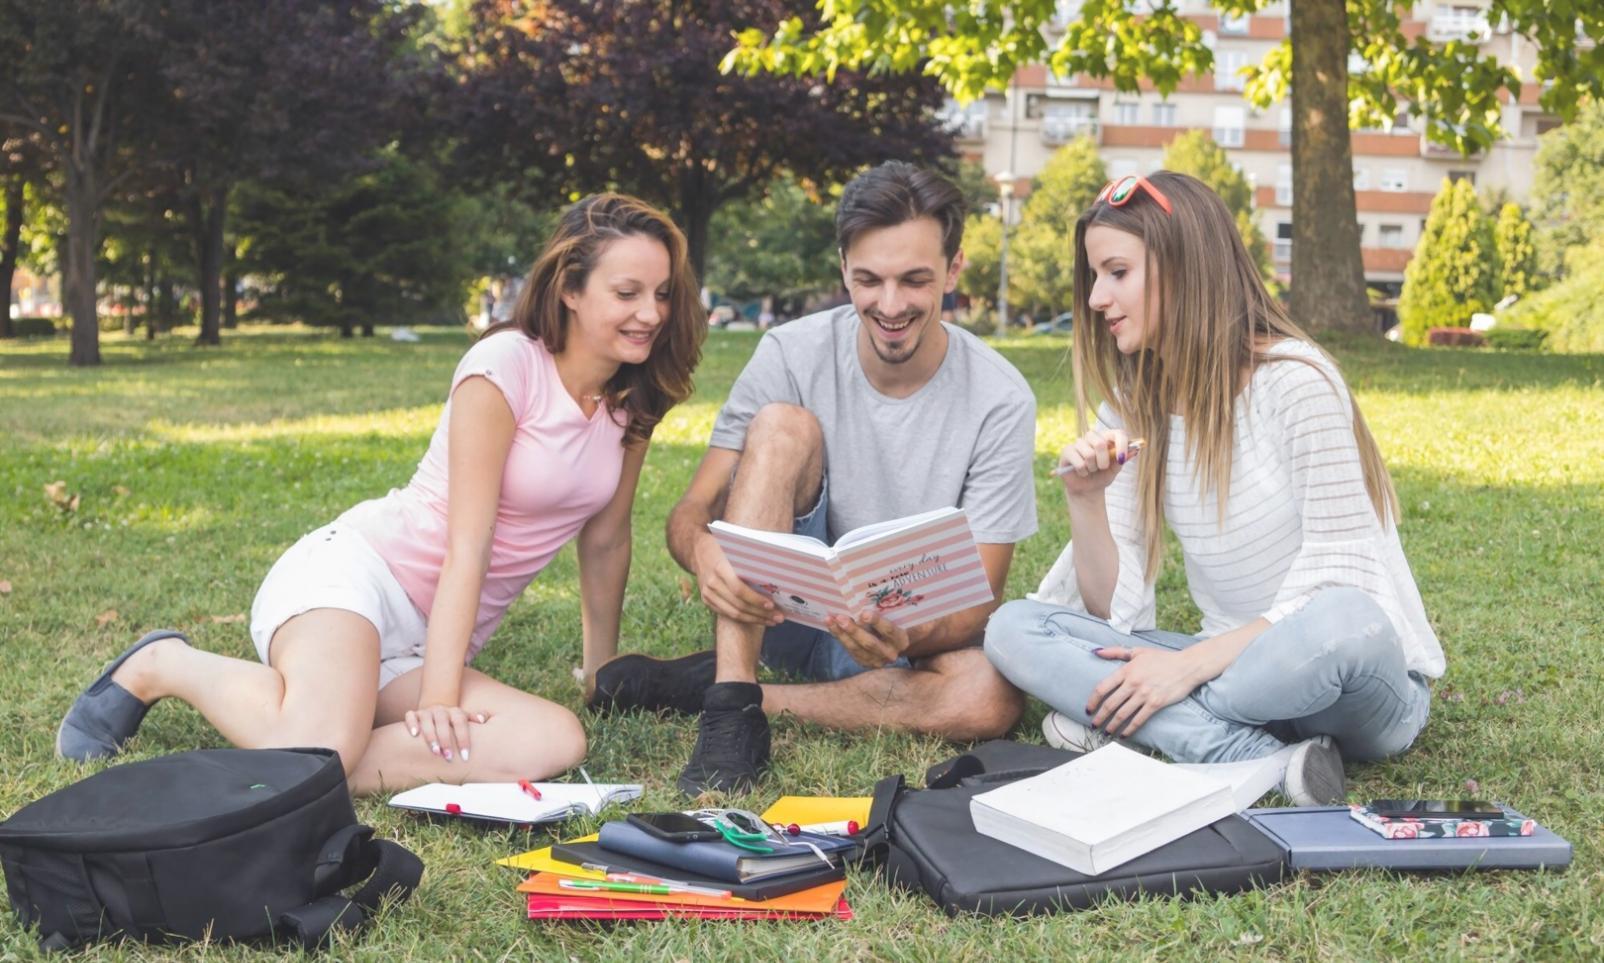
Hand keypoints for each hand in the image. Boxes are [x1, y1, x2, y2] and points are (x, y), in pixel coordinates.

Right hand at [404, 704, 489, 762]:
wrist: (436, 712)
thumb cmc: (454, 723)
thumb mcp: (465, 721)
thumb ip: (474, 719)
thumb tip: (483, 719)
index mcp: (455, 712)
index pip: (461, 722)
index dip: (464, 739)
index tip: (466, 756)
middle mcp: (441, 710)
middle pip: (443, 722)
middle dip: (446, 740)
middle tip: (449, 757)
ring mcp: (427, 712)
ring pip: (427, 720)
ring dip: (431, 736)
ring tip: (435, 752)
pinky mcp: (414, 714)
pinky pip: (411, 715)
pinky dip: (412, 723)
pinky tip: (414, 734)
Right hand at [693, 536, 782, 625]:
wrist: (699, 551)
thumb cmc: (725, 548)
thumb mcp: (736, 551)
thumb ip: (751, 562)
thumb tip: (779, 573)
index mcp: (720, 568)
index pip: (739, 590)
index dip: (756, 599)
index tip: (772, 605)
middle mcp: (712, 583)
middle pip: (739, 605)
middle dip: (761, 613)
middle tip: (779, 617)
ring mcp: (707, 594)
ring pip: (734, 614)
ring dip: (755, 620)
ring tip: (772, 621)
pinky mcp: (707, 600)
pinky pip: (727, 614)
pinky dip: (744, 619)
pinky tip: (759, 619)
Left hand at [826, 610, 910, 668]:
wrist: (896, 644)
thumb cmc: (895, 623)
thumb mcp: (895, 618)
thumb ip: (886, 612)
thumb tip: (865, 596)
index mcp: (900, 640)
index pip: (889, 631)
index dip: (877, 622)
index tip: (865, 613)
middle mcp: (889, 653)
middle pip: (869, 643)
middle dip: (854, 630)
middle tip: (841, 618)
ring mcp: (876, 660)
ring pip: (855, 648)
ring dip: (841, 633)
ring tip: (830, 619)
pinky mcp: (864, 662)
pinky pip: (849, 649)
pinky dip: (839, 636)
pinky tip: (831, 624)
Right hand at [1055, 428, 1133, 497]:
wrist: (1087, 489)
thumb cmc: (1102, 476)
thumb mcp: (1115, 470)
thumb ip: (1122, 459)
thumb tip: (1135, 450)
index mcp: (1106, 438)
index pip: (1117, 433)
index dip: (1121, 444)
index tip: (1122, 459)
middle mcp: (1092, 437)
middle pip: (1100, 443)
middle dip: (1104, 461)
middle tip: (1102, 468)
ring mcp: (1078, 443)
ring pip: (1089, 454)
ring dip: (1092, 468)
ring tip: (1091, 470)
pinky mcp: (1067, 451)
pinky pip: (1079, 462)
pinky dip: (1083, 472)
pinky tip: (1082, 472)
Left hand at [1085, 647, 1199, 737]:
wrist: (1187, 666)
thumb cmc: (1162, 658)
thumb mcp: (1138, 651)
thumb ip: (1116, 652)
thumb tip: (1096, 652)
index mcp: (1126, 670)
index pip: (1102, 688)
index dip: (1093, 701)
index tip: (1088, 709)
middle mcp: (1133, 683)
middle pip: (1110, 704)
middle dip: (1100, 717)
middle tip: (1094, 725)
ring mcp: (1144, 694)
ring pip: (1122, 714)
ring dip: (1112, 725)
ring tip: (1106, 732)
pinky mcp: (1156, 704)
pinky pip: (1139, 719)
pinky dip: (1129, 729)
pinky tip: (1124, 735)